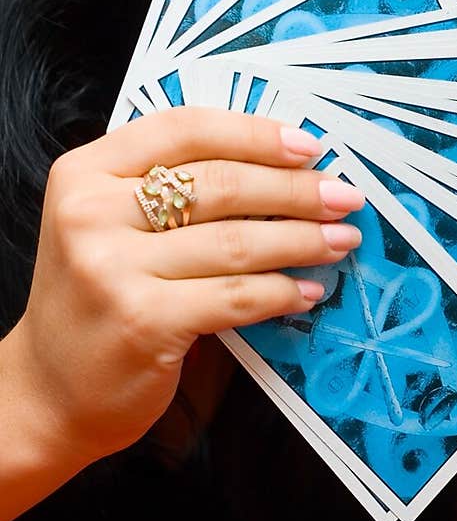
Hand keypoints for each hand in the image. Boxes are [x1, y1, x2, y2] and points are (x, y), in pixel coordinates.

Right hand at [12, 107, 363, 469]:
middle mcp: (91, 214)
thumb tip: (282, 164)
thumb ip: (171, 188)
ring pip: (237, 240)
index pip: (184, 129)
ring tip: (340, 240)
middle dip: (296, 189)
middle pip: (221, 183)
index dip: (254, 133)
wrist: (48, 391)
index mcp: (84, 173)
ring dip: (303, 239)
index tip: (308, 146)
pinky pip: (236, 296)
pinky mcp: (143, 320)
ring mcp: (113, 268)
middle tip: (344, 196)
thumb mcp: (110, 224)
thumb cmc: (97, 299)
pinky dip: (283, 291)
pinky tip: (308, 289)